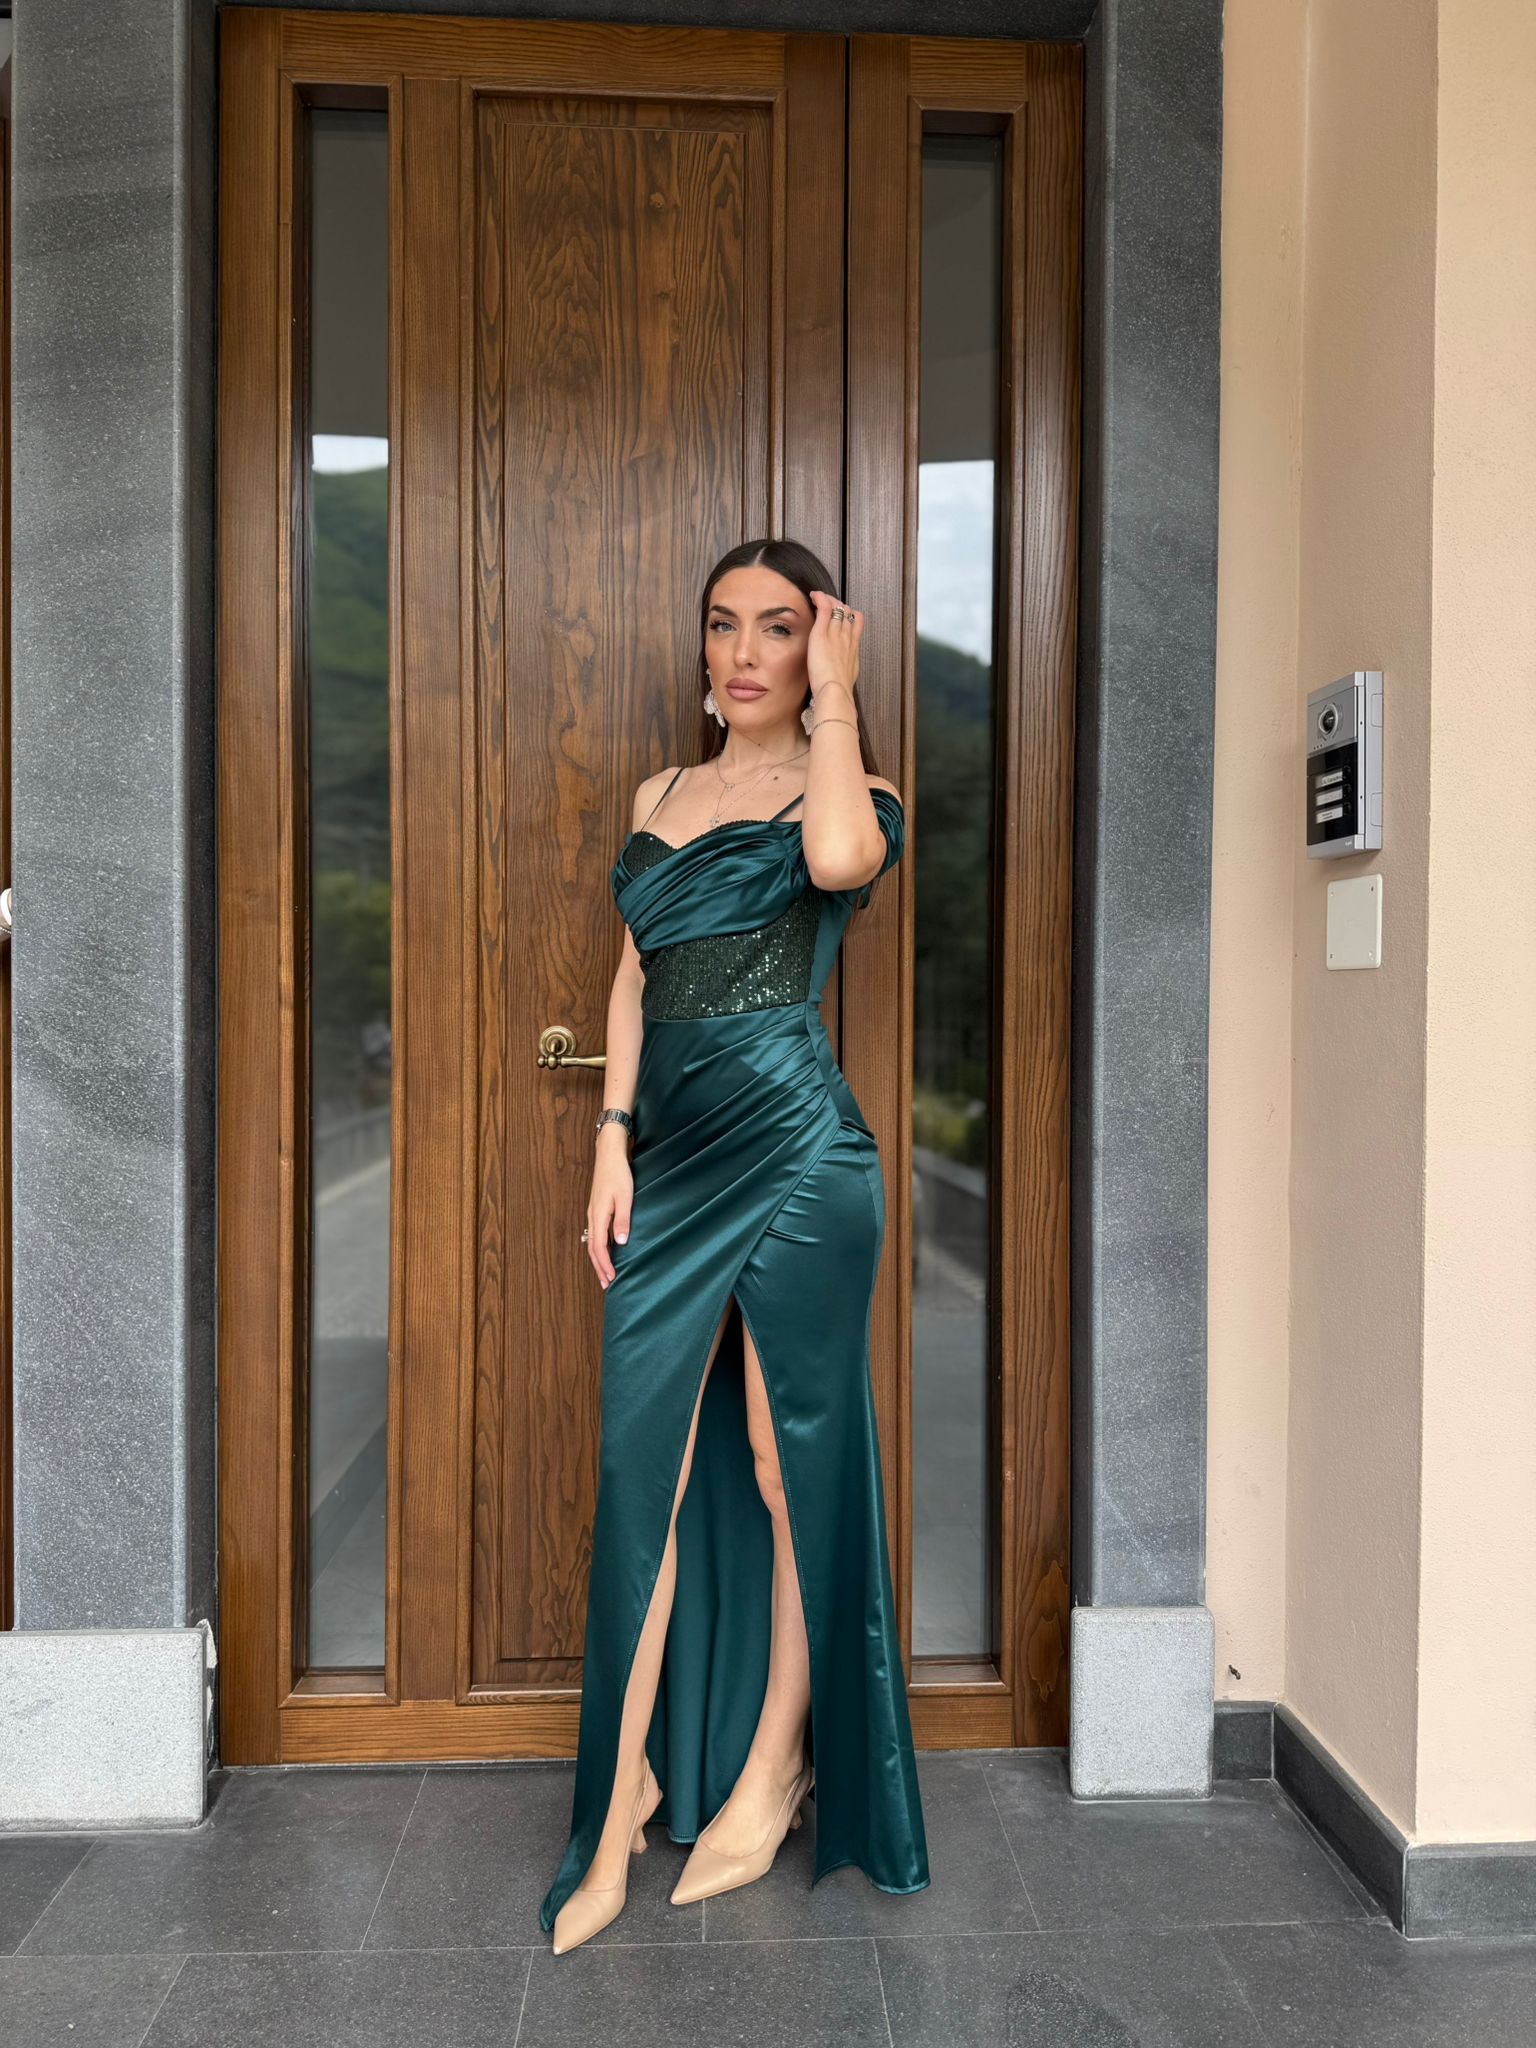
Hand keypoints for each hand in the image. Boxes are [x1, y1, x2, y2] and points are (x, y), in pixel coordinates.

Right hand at [586, 1148, 632, 1288]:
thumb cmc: (618, 1174)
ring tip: (604, 1273)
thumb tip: (621, 1243)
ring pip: (591, 1242)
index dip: (605, 1265)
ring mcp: (593, 1212)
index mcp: (599, 1215)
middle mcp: (592, 1216)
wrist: (608, 1155)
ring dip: (598, 1259)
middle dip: (599, 1267)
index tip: (611, 1279)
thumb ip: (623, 1220)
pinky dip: (599, 1247)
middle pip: (592, 1248)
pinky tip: (606, 1251)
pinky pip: (595, 1233)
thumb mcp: (625, 1197)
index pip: (600, 1247)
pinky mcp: (596, 1209)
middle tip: (605, 1284)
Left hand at [806, 590, 862, 704]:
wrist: (836, 691)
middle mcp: (847, 638)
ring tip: (818, 599)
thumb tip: (840, 676)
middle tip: (827, 606)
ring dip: (828, 601)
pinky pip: (824, 608)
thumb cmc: (839, 691)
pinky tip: (813, 595)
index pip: (856, 623)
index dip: (849, 616)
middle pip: (847, 613)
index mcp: (853, 649)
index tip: (840, 617)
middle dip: (838, 606)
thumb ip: (843, 672)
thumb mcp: (846, 680)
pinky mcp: (822, 633)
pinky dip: (820, 598)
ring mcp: (835, 634)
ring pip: (837, 608)